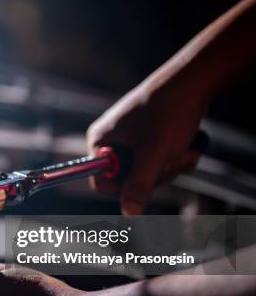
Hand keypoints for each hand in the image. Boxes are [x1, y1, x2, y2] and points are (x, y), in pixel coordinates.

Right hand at [87, 73, 206, 214]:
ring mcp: (129, 141)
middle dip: (156, 175)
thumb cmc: (168, 112)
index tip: (147, 180)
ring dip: (170, 167)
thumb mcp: (154, 152)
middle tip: (172, 159)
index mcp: (100, 142)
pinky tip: (186, 147)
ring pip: (147, 174)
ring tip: (183, 149)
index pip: (101, 182)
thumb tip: (128, 213)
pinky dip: (175, 160)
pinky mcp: (148, 140)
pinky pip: (158, 163)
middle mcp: (110, 142)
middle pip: (127, 181)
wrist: (194, 83)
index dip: (125, 188)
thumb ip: (139, 183)